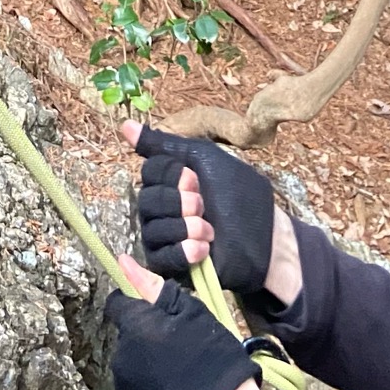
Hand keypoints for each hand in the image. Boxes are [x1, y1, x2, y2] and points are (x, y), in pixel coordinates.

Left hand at [105, 259, 261, 389]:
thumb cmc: (211, 356)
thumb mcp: (189, 311)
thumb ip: (151, 287)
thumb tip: (123, 261)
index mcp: (134, 327)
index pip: (118, 303)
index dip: (135, 302)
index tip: (154, 310)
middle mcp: (121, 356)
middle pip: (127, 335)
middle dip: (144, 334)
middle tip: (176, 341)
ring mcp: (125, 387)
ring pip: (130, 361)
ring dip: (145, 360)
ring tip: (177, 367)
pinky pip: (135, 388)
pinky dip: (149, 385)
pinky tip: (172, 386)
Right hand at [125, 121, 278, 294]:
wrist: (266, 236)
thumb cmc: (241, 194)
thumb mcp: (206, 158)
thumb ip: (165, 144)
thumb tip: (124, 125)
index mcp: (169, 180)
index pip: (149, 172)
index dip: (171, 176)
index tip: (196, 178)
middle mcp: (162, 207)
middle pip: (146, 201)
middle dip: (178, 203)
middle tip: (203, 205)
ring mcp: (165, 236)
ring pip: (151, 230)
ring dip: (184, 227)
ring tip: (210, 230)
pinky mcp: (172, 264)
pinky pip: (159, 258)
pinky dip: (181, 251)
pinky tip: (203, 248)